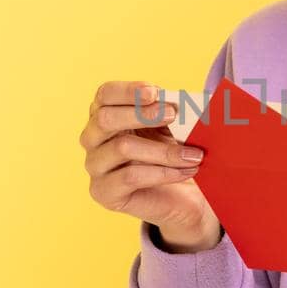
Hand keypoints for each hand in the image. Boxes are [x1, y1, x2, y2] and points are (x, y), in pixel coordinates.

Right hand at [81, 79, 221, 244]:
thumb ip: (167, 111)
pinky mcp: (103, 192)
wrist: (181, 196)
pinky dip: (163, 172)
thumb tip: (175, 101)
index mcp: (105, 114)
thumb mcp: (171, 127)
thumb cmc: (171, 153)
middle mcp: (92, 138)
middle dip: (142, 114)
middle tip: (173, 114)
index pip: (104, 94)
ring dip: (164, 149)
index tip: (155, 92)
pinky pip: (130, 177)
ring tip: (194, 154)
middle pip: (105, 119)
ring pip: (122, 148)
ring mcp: (94, 166)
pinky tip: (186, 171)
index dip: (128, 91)